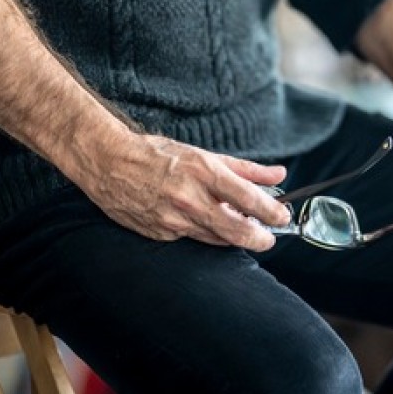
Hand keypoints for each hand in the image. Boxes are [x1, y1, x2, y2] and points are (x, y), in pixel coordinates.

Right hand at [87, 130, 291, 249]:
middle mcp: (189, 198)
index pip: (248, 198)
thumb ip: (244, 168)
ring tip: (243, 229)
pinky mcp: (160, 234)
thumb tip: (278, 175)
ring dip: (234, 237)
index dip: (271, 212)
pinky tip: (208, 225)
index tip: (283, 217)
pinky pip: (193, 239)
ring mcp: (173, 219)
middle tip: (269, 238)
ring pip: (216, 239)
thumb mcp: (203, 154)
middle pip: (236, 230)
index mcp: (202, 172)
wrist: (109, 163)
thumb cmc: (157, 154)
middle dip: (260, 238)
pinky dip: (206, 234)